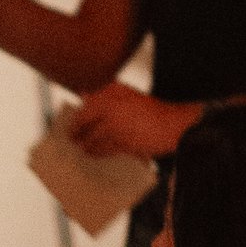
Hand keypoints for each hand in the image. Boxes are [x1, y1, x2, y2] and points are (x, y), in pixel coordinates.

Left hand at [69, 83, 191, 159]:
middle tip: (72, 140)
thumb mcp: (128, 95)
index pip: (85, 106)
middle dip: (76, 133)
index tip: (71, 127)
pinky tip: (93, 154)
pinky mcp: (122, 142)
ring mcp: (116, 125)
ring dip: (85, 145)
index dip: (76, 119)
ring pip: (92, 138)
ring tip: (83, 149)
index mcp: (112, 91)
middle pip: (84, 122)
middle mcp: (111, 106)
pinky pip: (103, 149)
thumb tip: (83, 95)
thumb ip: (106, 94)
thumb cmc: (152, 111)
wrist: (174, 124)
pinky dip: (96, 153)